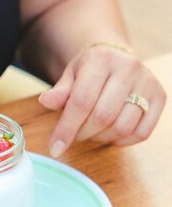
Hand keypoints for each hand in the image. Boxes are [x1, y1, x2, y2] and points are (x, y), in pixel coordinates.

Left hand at [39, 45, 166, 156]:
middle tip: (75, 134)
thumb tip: (46, 101)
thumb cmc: (89, 71)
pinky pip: (141, 133)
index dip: (66, 128)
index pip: (82, 101)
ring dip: (101, 138)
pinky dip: (122, 140)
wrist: (116, 59)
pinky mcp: (160, 97)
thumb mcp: (70, 76)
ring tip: (91, 130)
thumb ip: (59, 91)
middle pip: (103, 116)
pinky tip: (110, 133)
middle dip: (83, 133)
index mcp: (101, 59)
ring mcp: (148, 82)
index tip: (55, 148)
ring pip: (122, 127)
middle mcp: (129, 68)